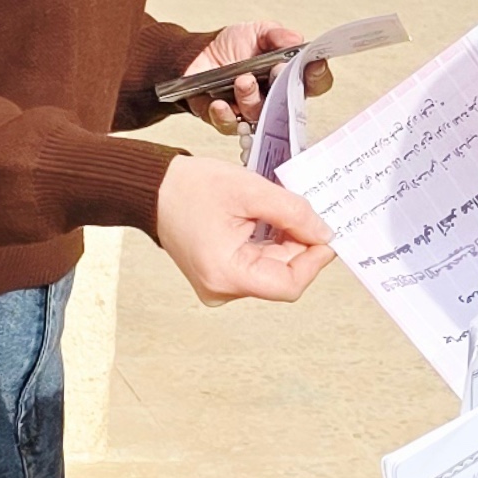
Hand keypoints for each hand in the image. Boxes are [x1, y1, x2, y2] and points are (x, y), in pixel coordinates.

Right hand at [152, 153, 334, 303]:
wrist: (151, 188)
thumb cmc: (187, 188)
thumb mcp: (250, 192)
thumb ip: (293, 213)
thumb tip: (324, 233)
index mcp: (226, 275)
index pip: (289, 285)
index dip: (314, 260)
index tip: (326, 234)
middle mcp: (221, 289)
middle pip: (282, 276)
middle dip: (299, 244)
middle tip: (305, 212)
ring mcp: (219, 285)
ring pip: (272, 269)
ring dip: (284, 241)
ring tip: (278, 209)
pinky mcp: (219, 275)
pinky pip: (257, 264)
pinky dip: (269, 242)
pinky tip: (265, 219)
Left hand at [175, 19, 329, 137]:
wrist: (198, 53)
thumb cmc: (233, 45)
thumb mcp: (257, 32)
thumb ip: (277, 35)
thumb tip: (296, 40)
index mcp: (287, 78)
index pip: (312, 83)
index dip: (317, 77)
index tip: (313, 65)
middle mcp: (272, 100)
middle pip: (287, 106)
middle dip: (283, 90)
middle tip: (276, 71)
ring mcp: (248, 112)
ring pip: (257, 116)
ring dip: (251, 99)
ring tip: (242, 80)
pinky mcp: (224, 120)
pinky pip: (229, 125)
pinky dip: (224, 115)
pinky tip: (219, 103)